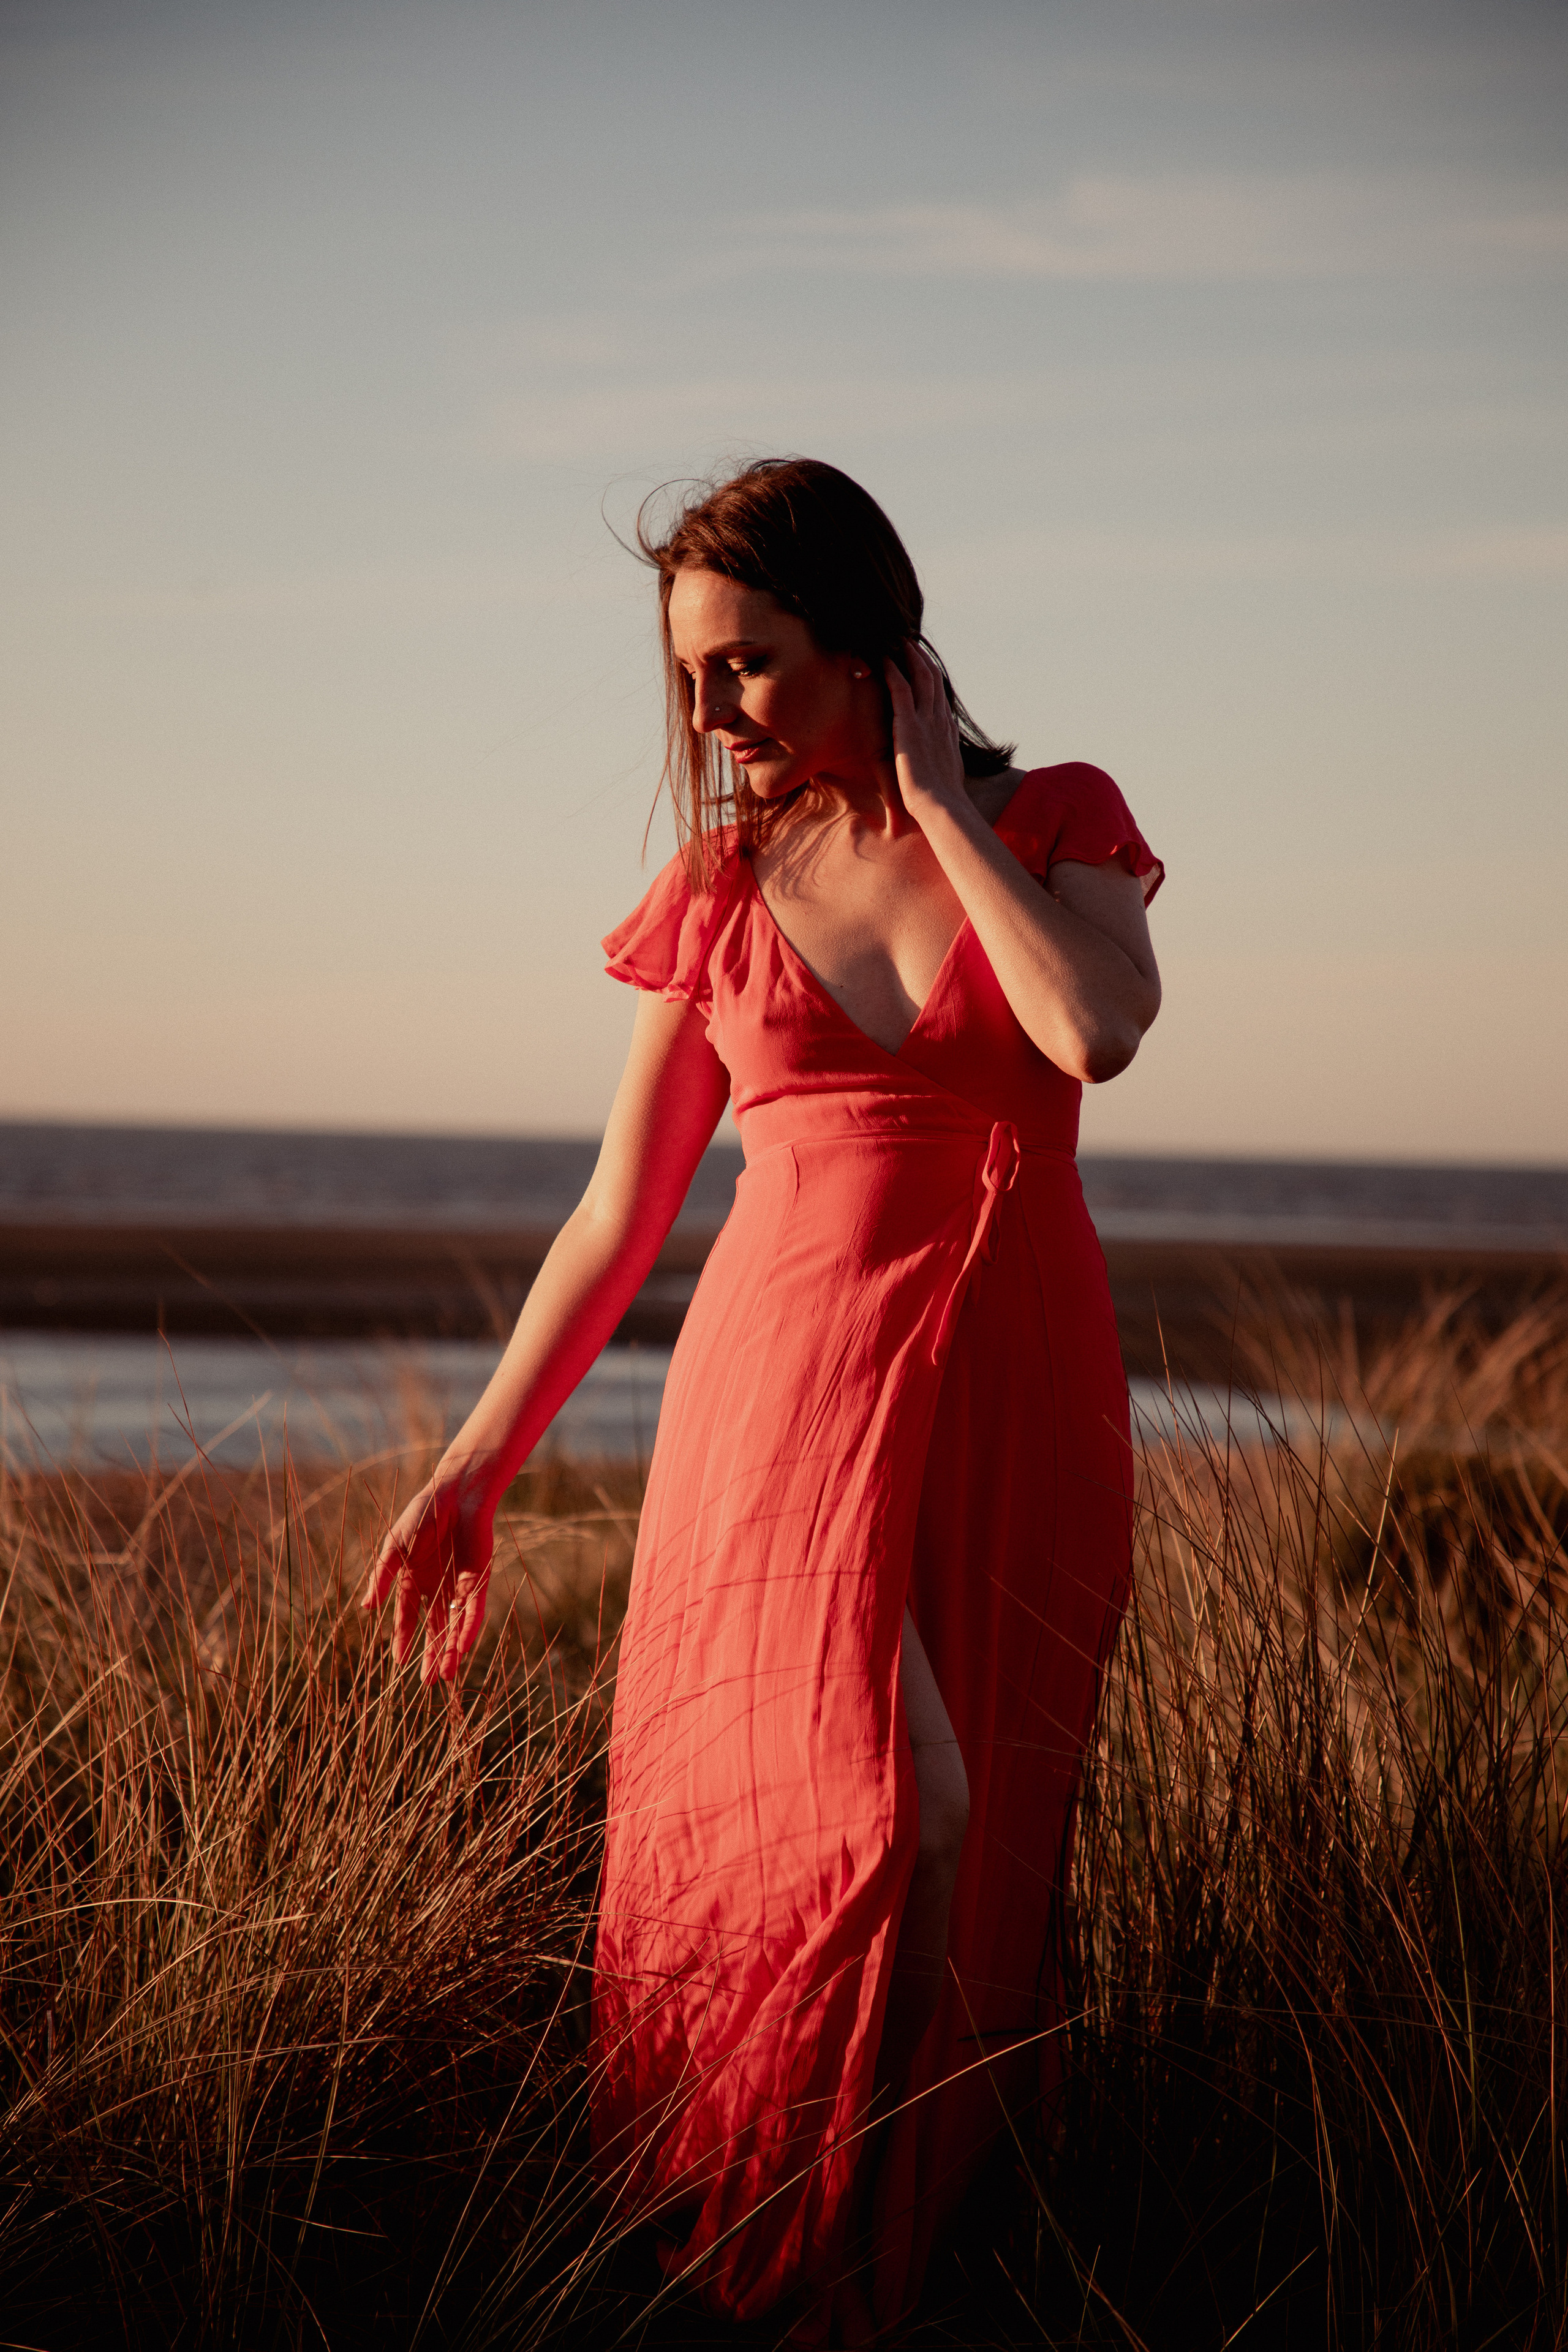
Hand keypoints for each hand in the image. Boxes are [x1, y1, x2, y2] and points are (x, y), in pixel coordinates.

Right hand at [361, 1467, 494, 1685]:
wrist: (457, 1493)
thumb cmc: (423, 1514)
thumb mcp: (395, 1546)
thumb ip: (382, 1575)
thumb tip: (366, 1607)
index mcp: (414, 1578)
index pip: (407, 1616)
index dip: (403, 1638)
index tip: (398, 1661)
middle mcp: (437, 1586)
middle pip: (433, 1628)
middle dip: (430, 1655)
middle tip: (426, 1684)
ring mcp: (459, 1585)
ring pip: (454, 1626)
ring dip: (450, 1650)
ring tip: (445, 1677)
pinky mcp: (479, 1580)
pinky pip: (474, 1611)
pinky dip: (468, 1630)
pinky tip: (462, 1648)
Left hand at [883, 642, 966, 824]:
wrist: (941, 805)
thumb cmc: (941, 800)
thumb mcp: (944, 776)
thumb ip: (940, 763)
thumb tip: (938, 766)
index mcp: (947, 731)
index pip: (940, 695)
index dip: (931, 676)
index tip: (922, 663)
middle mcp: (940, 720)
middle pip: (933, 678)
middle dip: (921, 657)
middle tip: (909, 642)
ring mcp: (927, 721)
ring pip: (920, 677)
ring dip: (909, 656)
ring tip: (898, 641)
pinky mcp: (910, 726)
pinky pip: (901, 690)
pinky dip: (893, 671)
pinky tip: (884, 659)